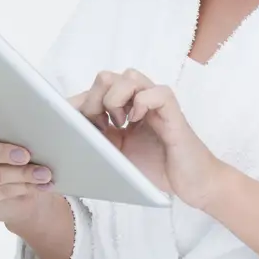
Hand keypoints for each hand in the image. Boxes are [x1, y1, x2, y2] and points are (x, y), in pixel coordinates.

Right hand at [0, 101, 59, 226]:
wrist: (7, 184)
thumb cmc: (3, 144)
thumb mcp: (1, 127)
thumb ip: (6, 116)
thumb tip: (46, 106)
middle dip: (1, 153)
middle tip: (24, 154)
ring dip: (22, 174)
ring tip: (44, 172)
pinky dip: (23, 187)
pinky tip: (40, 184)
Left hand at [71, 68, 230, 210]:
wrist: (191, 183)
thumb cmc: (156, 167)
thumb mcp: (116, 154)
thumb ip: (98, 139)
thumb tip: (67, 135)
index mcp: (123, 107)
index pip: (95, 89)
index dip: (79, 102)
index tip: (71, 124)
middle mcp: (138, 99)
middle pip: (107, 77)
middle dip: (94, 100)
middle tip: (99, 125)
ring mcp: (156, 102)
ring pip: (130, 76)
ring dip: (115, 99)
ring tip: (119, 123)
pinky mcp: (173, 111)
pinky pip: (156, 92)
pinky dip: (141, 104)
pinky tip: (136, 122)